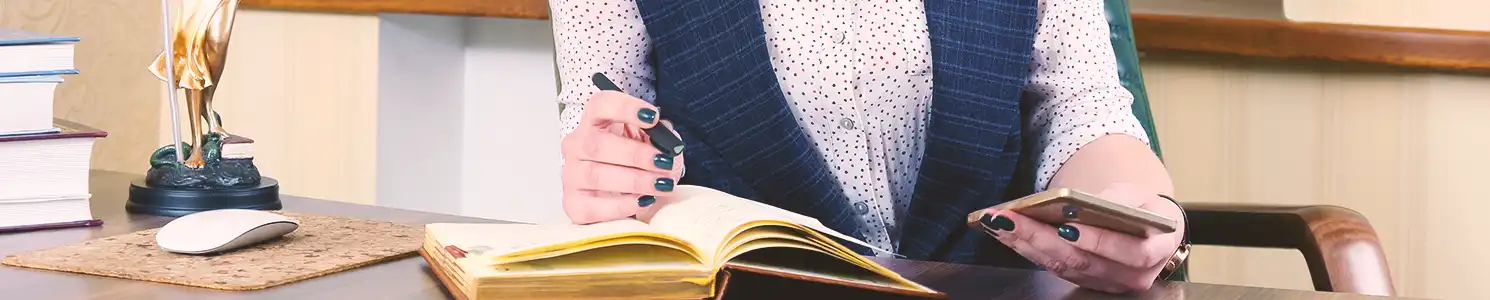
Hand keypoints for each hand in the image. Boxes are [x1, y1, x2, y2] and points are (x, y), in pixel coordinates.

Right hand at [560, 91, 684, 223]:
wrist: (626, 196)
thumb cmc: (637, 165)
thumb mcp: (652, 144)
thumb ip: (660, 137)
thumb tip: (667, 141)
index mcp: (594, 122)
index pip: (600, 105)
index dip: (625, 107)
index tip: (652, 117)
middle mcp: (576, 146)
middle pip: (596, 144)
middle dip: (635, 155)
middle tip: (662, 163)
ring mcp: (571, 176)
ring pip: (596, 176)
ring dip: (634, 180)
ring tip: (660, 184)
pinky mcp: (574, 204)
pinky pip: (594, 206)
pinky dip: (623, 205)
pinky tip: (643, 201)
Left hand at [972, 184, 1184, 292]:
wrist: (1147, 228)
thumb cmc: (1143, 209)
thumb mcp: (1137, 195)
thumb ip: (1115, 199)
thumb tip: (1077, 203)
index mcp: (1156, 250)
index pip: (1130, 252)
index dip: (1099, 241)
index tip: (1066, 226)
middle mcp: (1133, 275)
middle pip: (1084, 261)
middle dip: (1042, 238)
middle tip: (1011, 218)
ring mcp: (1107, 283)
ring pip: (1064, 267)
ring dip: (1027, 244)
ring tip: (1000, 223)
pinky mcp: (1085, 283)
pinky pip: (1055, 269)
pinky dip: (1029, 250)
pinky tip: (1008, 233)